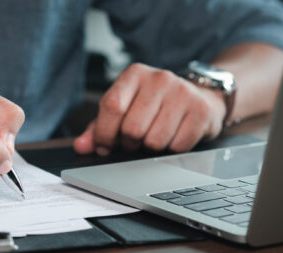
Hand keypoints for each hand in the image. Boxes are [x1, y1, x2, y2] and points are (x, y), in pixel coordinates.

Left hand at [74, 63, 226, 154]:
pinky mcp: (201, 111)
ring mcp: (183, 93)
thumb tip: (81, 146)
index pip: (112, 106)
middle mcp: (159, 78)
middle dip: (130, 143)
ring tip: (156, 135)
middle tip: (136, 139)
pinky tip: (175, 135)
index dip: (104, 133)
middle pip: (132, 128)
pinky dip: (172, 149)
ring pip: (154, 141)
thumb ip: (99, 127)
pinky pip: (177, 146)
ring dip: (151, 148)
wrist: (199, 98)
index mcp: (135, 74)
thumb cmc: (154, 105)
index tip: (105, 146)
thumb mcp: (125, 108)